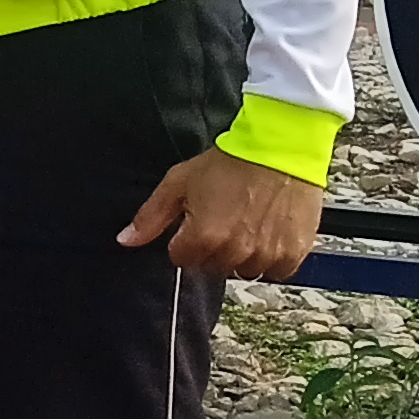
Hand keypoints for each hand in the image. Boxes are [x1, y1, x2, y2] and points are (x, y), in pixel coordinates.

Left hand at [118, 148, 321, 279]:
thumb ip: (151, 216)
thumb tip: (126, 240)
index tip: (198, 220)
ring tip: (250, 222)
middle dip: (214, 247)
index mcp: (203, 238)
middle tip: (226, 217)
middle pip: (212, 267)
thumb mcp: (180, 182)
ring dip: (243, 254)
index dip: (186, 239)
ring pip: (243, 271)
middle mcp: (234, 252)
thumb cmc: (230, 162)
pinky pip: (275, 271)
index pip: (182, 259)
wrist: (282, 148)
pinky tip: (270, 231)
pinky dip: (272, 256)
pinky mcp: (292, 253)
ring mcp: (265, 256)